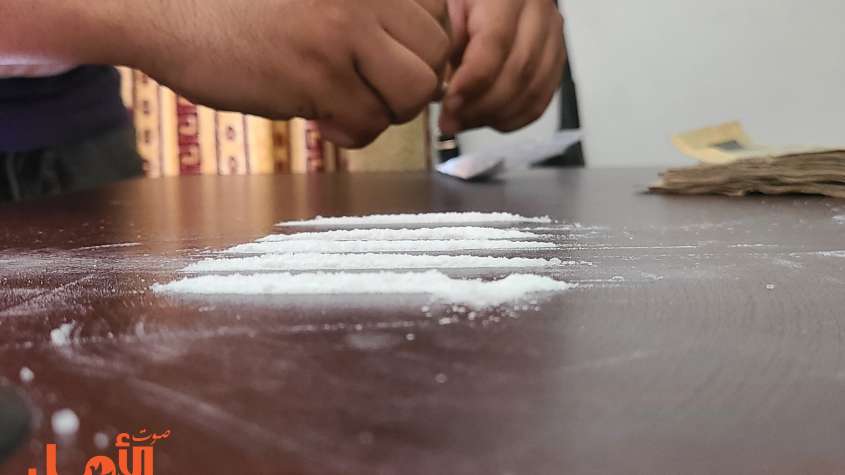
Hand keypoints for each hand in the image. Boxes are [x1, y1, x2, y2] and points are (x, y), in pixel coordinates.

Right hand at [127, 0, 451, 147]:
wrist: (163, 10)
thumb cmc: (237, 5)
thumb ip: (367, 13)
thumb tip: (427, 65)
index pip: (438, 14)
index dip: (417, 48)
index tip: (383, 62)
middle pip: (436, 54)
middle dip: (409, 84)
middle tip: (369, 90)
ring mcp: (343, 30)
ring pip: (416, 90)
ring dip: (388, 111)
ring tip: (347, 105)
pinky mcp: (317, 74)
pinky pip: (371, 123)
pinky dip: (352, 132)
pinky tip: (320, 117)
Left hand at [440, 0, 565, 134]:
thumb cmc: (463, 0)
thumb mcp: (445, 7)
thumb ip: (444, 41)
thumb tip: (440, 88)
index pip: (496, 44)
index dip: (472, 82)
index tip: (448, 105)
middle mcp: (538, 11)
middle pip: (519, 72)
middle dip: (481, 106)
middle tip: (451, 121)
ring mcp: (552, 35)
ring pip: (534, 89)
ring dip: (496, 116)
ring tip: (465, 122)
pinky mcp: (556, 56)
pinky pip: (542, 97)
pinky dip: (515, 117)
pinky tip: (489, 120)